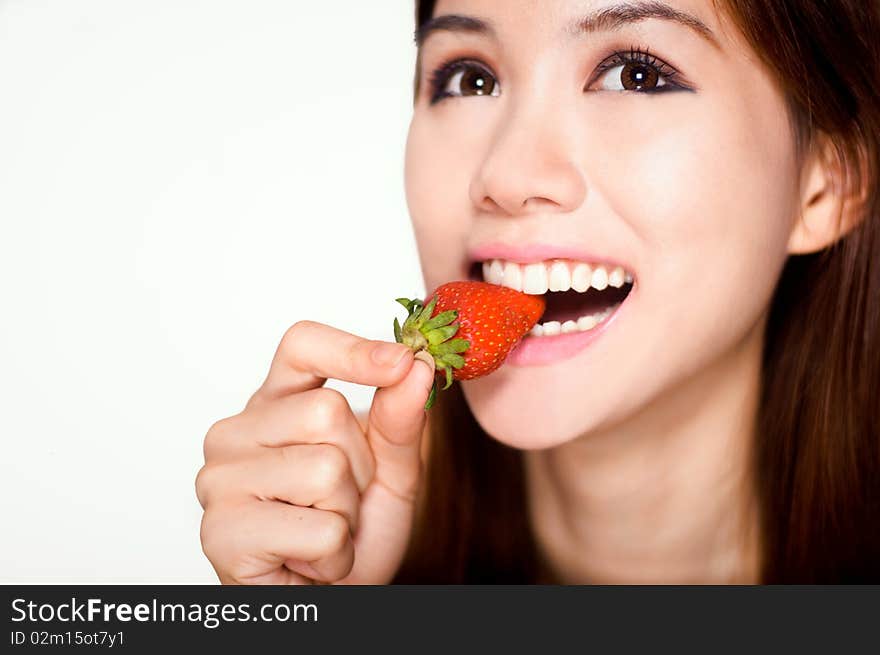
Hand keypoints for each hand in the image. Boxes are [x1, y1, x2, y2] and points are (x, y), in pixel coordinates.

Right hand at [195, 320, 434, 583]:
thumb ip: (400, 419)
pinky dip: (335, 554)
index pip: (302, 345)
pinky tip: (310, 561)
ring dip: (348, 514)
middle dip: (360, 467)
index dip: (351, 349)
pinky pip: (318, 528)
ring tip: (324, 531)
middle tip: (341, 501)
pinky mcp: (221, 531)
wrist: (332, 597)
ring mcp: (220, 479)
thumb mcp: (390, 468)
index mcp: (275, 403)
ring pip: (325, 469)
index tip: (401, 359)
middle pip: (327, 412)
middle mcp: (235, 432)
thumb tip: (417, 367)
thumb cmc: (353, 529)